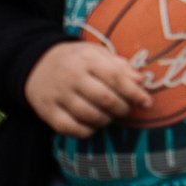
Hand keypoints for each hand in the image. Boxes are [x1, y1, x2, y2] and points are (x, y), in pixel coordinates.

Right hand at [24, 42, 150, 137]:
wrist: (38, 64)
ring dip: (106, 120)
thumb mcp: (98, 54)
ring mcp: (58, 95)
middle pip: (104, 99)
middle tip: (127, 110)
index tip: (147, 102)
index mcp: (88, 60)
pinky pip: (70, 128)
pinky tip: (93, 126)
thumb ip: (120, 66)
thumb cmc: (77, 60)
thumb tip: (141, 80)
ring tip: (111, 116)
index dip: (134, 92)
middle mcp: (72, 77)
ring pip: (89, 115)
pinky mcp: (46, 111)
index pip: (116, 77)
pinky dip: (86, 131)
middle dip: (122, 108)